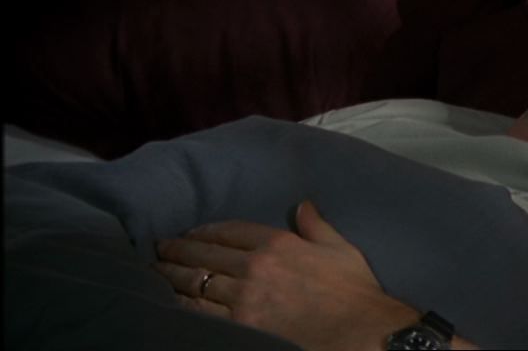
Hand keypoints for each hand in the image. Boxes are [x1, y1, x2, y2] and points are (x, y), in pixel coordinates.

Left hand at [153, 200, 418, 350]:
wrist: (361, 331)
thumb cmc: (355, 291)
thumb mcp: (340, 249)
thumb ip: (316, 225)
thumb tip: (303, 205)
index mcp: (277, 244)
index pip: (228, 231)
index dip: (204, 230)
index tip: (191, 232)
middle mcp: (255, 268)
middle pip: (204, 255)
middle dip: (177, 250)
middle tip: (160, 249)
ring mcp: (244, 300)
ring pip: (195, 284)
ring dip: (172, 276)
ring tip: (158, 272)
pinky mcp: (241, 328)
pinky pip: (201, 313)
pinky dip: (183, 305)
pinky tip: (172, 301)